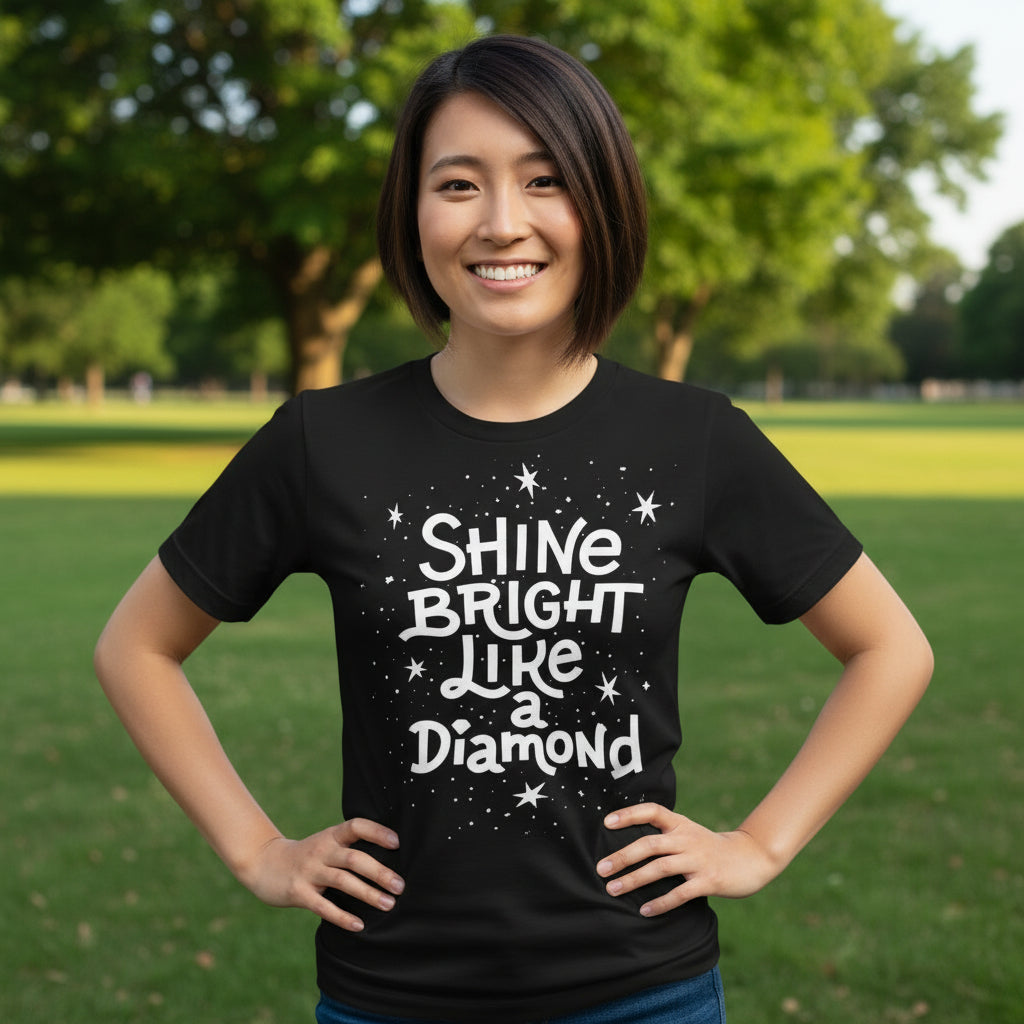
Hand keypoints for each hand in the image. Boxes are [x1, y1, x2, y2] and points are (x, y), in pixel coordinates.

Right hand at [239, 818, 404, 931]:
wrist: (265, 863)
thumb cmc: (308, 856)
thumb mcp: (326, 844)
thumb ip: (349, 848)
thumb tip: (389, 861)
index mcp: (331, 836)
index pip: (356, 826)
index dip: (377, 832)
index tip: (397, 843)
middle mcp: (321, 851)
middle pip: (355, 859)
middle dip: (380, 873)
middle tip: (401, 886)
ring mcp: (309, 871)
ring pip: (343, 881)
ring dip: (368, 894)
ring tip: (388, 904)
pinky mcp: (298, 892)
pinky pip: (323, 906)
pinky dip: (342, 916)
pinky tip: (359, 925)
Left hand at [596, 803, 779, 916]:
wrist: (751, 858)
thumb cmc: (710, 847)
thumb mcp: (689, 832)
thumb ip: (666, 834)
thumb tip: (629, 845)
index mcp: (681, 824)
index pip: (652, 811)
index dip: (629, 814)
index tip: (606, 822)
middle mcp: (687, 839)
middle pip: (650, 844)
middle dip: (623, 856)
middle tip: (601, 868)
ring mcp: (698, 860)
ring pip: (660, 868)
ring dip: (634, 879)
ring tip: (613, 890)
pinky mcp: (709, 881)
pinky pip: (680, 893)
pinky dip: (661, 903)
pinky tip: (645, 911)